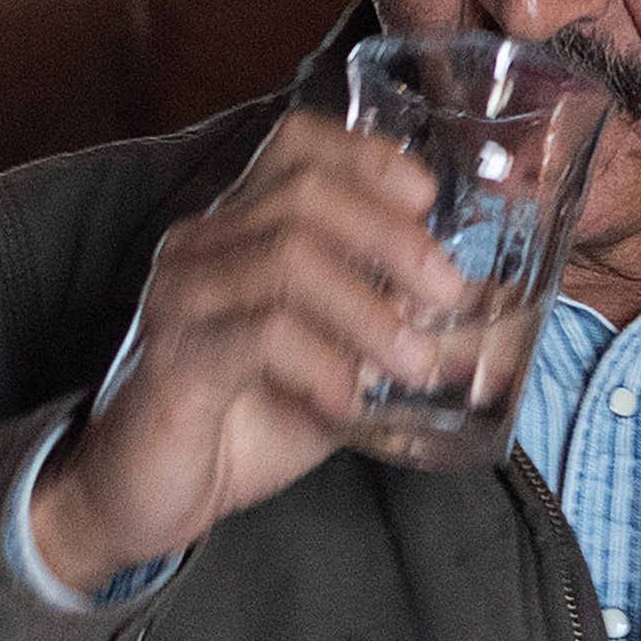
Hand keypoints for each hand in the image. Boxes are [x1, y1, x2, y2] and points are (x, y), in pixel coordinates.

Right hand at [30, 113, 465, 589]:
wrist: (142, 496)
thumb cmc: (242, 423)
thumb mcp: (343, 373)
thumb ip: (402, 337)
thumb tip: (498, 315)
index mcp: (242, 229)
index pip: (298, 145)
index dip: (368, 157)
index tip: (429, 199)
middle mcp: (204, 244)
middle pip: (304, 192)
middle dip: (392, 237)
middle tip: (447, 293)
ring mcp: (182, 294)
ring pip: (287, 257)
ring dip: (369, 310)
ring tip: (414, 364)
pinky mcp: (173, 356)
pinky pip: (260, 333)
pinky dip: (323, 365)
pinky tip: (349, 402)